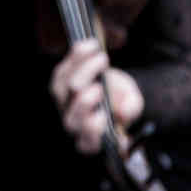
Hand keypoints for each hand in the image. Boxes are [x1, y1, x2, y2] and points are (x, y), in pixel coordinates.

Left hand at [50, 38, 142, 154]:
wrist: (112, 85)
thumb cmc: (122, 100)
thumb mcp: (133, 103)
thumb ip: (131, 109)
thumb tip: (124, 112)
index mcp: (93, 139)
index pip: (87, 144)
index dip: (92, 132)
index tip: (104, 117)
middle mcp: (74, 124)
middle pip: (72, 118)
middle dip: (85, 103)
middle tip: (100, 88)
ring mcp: (62, 103)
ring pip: (63, 91)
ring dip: (83, 73)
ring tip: (103, 59)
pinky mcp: (58, 82)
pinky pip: (62, 70)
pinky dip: (77, 57)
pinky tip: (93, 46)